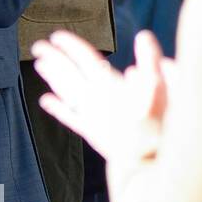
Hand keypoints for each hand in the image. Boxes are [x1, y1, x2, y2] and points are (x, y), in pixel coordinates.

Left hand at [31, 30, 168, 162]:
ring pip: (67, 92)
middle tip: (37, 46)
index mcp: (112, 86)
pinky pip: (70, 117)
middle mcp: (96, 99)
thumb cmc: (160, 127)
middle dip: (54, 58)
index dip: (72, 46)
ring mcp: (91, 116)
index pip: (88, 60)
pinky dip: (57, 108)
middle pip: (70, 74)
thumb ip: (152, 62)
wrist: (149, 165)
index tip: (57, 35)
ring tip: (39, 66)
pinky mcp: (92, 133)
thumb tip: (143, 36)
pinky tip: (45, 101)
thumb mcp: (164, 89)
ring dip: (53, 78)